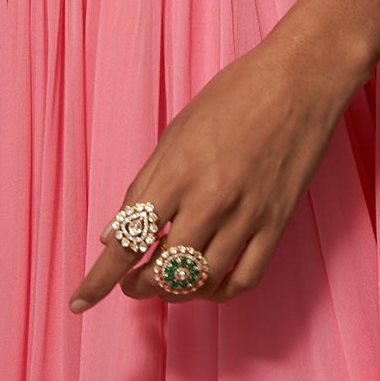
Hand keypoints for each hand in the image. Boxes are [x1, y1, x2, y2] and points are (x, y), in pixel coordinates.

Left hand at [68, 35, 352, 311]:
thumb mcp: (177, 128)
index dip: (100, 277)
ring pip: (201, 281)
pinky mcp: (277, 224)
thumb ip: (145, 183)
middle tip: (131, 282)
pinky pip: (243, 279)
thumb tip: (112, 234)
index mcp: (178, 169)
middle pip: (164, 270)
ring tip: (165, 281)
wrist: (299, 79)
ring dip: (176, 291)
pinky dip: (219, 291)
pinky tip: (207, 282)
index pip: (128, 238)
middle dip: (139, 284)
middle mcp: (210, 197)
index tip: (80, 301)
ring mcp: (247, 214)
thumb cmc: (235, 94)